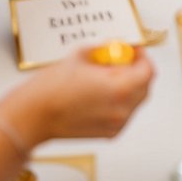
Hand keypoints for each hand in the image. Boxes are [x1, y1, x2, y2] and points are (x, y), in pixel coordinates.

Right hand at [0, 48, 153, 143]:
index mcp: (120, 88)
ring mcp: (115, 124)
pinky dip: (120, 99)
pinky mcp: (107, 133)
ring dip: (129, 84)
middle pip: (145, 86)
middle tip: (122, 58)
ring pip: (136, 100)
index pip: (148, 71)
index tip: (132, 49)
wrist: (33, 115)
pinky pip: (124, 112)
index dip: (141, 56)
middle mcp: (121, 109)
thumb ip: (105, 50)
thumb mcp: (83, 54)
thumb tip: (114, 47)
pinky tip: (101, 90)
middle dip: (137, 69)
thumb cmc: (52, 88)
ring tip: (107, 73)